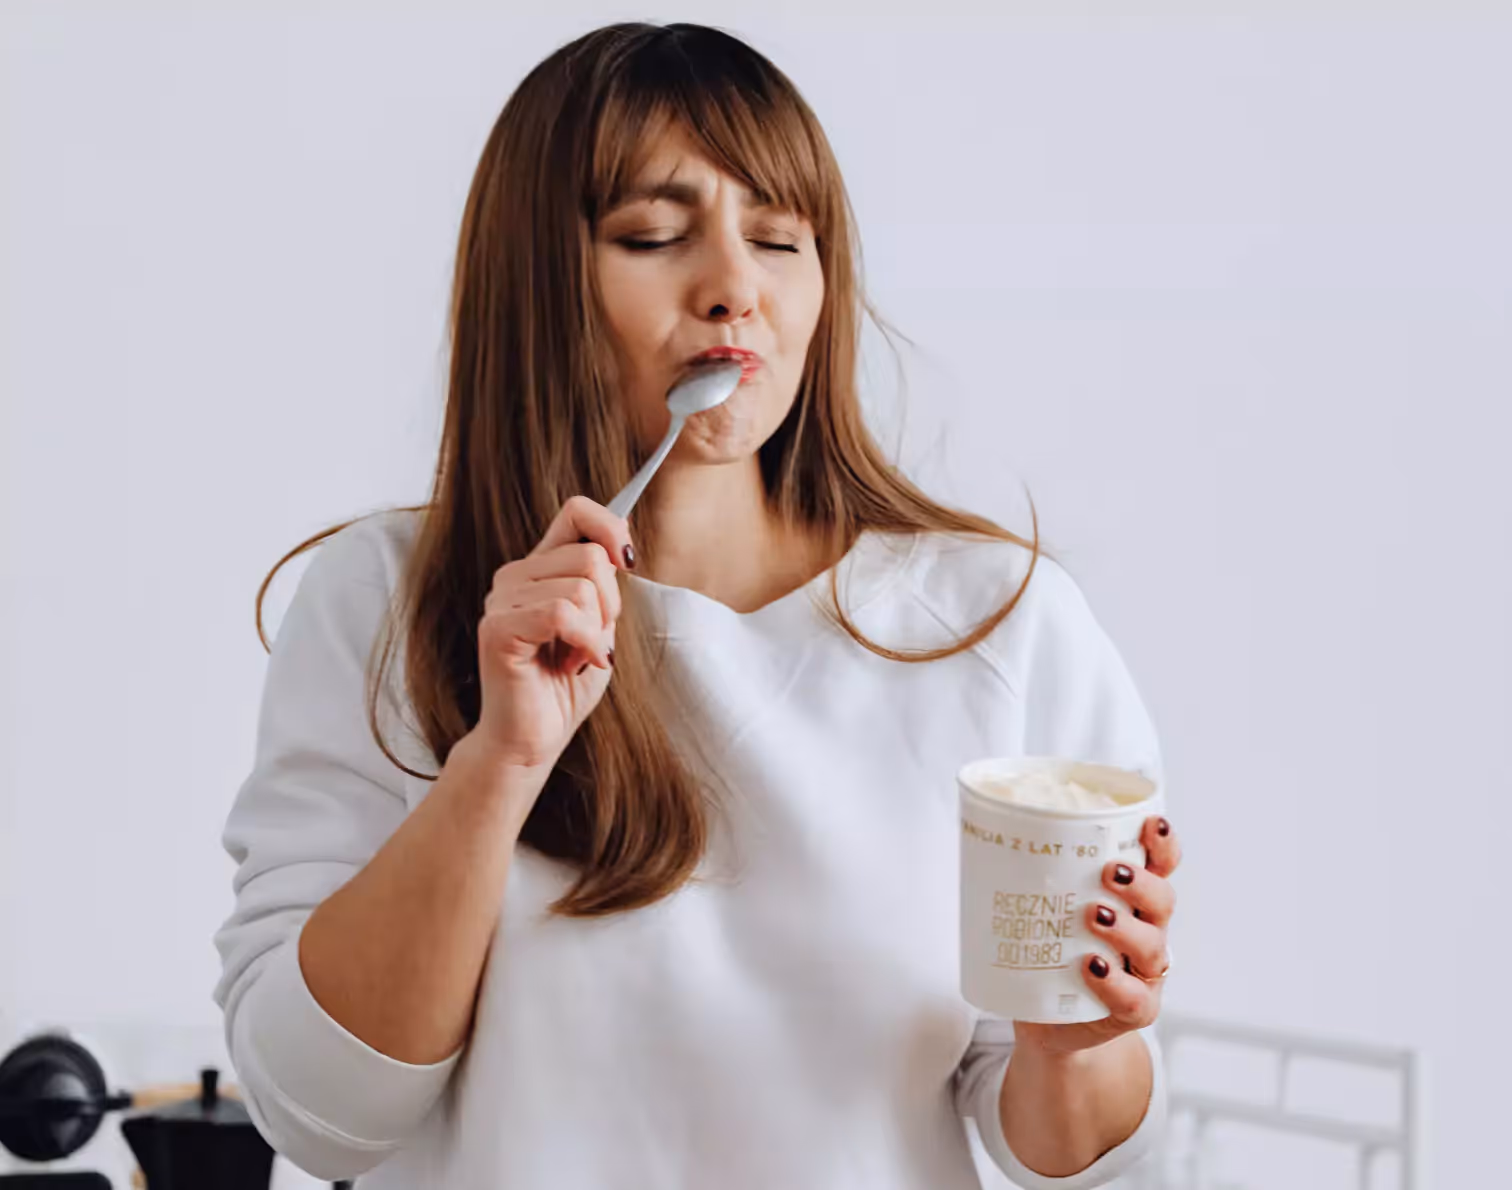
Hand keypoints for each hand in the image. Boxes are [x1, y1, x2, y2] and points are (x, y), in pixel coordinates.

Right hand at [468, 496, 633, 772]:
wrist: (532, 741)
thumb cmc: (564, 689)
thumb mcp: (599, 626)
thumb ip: (603, 583)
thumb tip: (622, 539)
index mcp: (539, 569)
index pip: (576, 512)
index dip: (611, 527)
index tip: (630, 560)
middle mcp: (515, 576)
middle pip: (590, 554)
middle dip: (610, 604)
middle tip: (592, 641)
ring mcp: (501, 601)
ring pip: (580, 586)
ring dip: (595, 631)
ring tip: (576, 658)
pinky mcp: (497, 629)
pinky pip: (561, 614)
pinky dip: (584, 643)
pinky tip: (576, 665)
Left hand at [1012, 815, 1180, 1055]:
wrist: (1049, 1022)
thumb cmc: (1047, 955)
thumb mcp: (1043, 909)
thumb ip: (1030, 877)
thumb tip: (981, 830)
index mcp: (1130, 898)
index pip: (1159, 865)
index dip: (1162, 844)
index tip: (1151, 823)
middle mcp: (1146, 930)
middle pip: (1162, 900)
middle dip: (1141, 883)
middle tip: (1108, 872)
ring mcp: (1144, 973)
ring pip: (1154, 946)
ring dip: (1126, 929)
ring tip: (1094, 915)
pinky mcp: (1135, 1010)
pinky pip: (1136, 999)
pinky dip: (1116, 984)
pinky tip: (1092, 968)